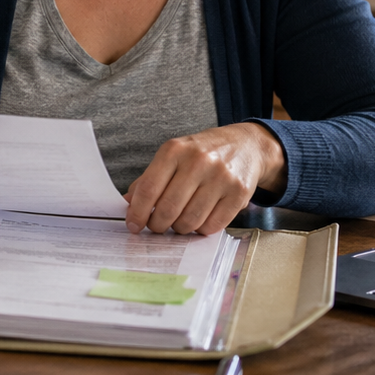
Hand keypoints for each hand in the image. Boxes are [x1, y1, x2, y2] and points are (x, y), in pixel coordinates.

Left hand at [124, 124, 285, 234]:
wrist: (246, 145)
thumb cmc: (202, 153)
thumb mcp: (173, 156)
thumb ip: (149, 180)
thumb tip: (129, 205)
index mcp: (175, 150)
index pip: (149, 189)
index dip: (137, 213)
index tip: (133, 225)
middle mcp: (199, 161)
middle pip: (168, 209)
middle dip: (157, 225)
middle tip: (157, 226)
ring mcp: (221, 177)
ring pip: (190, 221)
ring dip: (180, 228)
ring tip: (179, 221)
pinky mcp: (239, 193)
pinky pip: (212, 226)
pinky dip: (201, 229)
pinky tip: (200, 219)